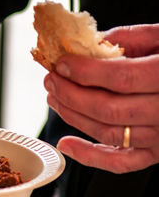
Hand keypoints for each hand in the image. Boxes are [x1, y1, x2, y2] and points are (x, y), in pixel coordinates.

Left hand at [44, 24, 158, 173]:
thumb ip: (129, 38)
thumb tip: (90, 43)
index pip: (120, 78)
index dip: (85, 72)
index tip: (61, 64)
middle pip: (109, 109)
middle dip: (71, 94)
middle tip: (52, 79)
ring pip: (109, 132)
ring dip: (73, 116)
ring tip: (54, 98)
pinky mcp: (156, 151)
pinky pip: (122, 162)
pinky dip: (91, 157)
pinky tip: (67, 144)